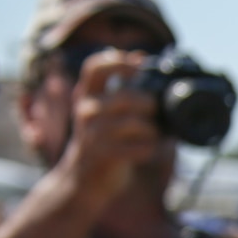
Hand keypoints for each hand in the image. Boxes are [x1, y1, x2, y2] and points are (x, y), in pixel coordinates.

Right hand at [56, 50, 161, 210]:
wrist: (83, 181)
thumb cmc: (103, 141)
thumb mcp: (104, 111)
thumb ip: (121, 88)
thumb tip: (141, 56)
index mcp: (86, 96)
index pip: (96, 67)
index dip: (119, 61)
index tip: (141, 63)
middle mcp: (86, 111)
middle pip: (125, 97)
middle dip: (148, 102)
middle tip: (154, 109)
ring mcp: (93, 134)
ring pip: (135, 124)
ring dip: (152, 129)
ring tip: (152, 134)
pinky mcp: (104, 156)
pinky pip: (140, 148)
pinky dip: (150, 149)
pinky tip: (147, 150)